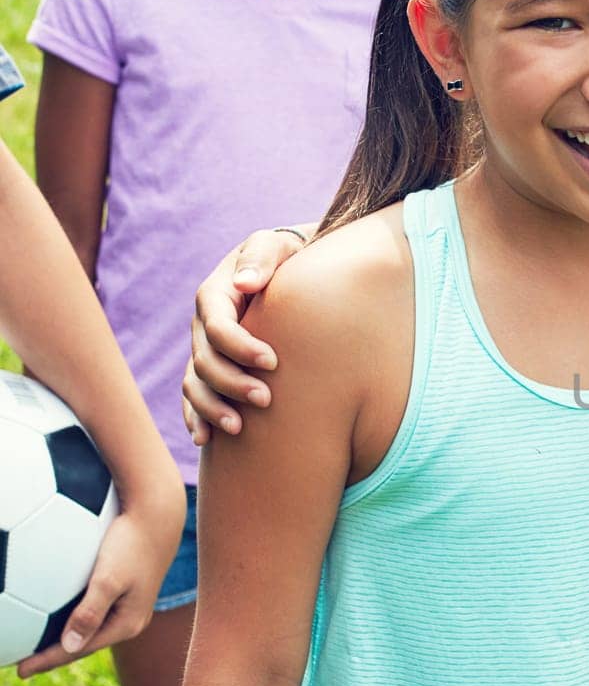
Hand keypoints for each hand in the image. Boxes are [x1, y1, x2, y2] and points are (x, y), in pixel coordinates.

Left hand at [16, 488, 185, 678]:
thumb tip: (68, 646)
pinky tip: (55, 618)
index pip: (80, 650)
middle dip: (53, 657)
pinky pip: (92, 615)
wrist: (158, 519)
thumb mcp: (108, 579)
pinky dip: (70, 622)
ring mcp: (129, 609)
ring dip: (61, 641)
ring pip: (89, 632)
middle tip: (20, 667)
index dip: (47, 661)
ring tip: (34, 648)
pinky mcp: (125, 595)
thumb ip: (89, 613)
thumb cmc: (130, 544)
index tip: (19, 671)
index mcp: (127, 624)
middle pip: (85, 645)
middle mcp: (130, 621)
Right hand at [182, 230, 306, 443]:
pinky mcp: (215, 367)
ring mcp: (206, 347)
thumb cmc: (290, 255)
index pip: (217, 325)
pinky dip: (197, 417)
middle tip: (266, 400)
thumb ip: (263, 257)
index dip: (239, 346)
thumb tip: (244, 282)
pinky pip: (195, 395)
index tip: (273, 361)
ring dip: (212, 408)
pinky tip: (206, 440)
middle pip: (204, 359)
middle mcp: (205, 324)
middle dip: (232, 382)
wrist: (296, 268)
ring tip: (239, 429)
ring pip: (195, 383)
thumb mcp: (278, 246)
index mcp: (216, 294)